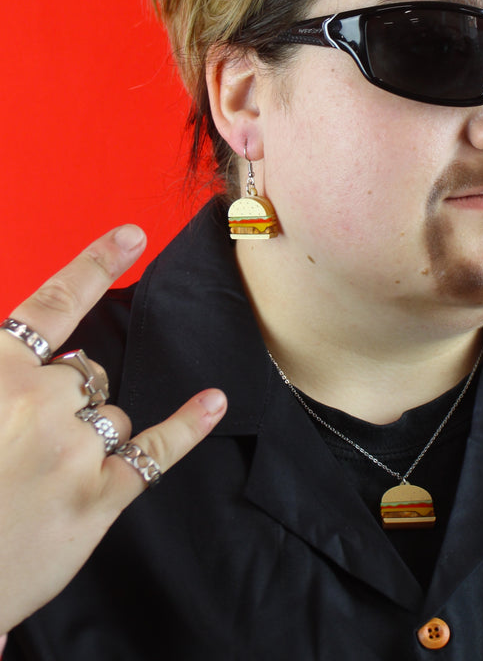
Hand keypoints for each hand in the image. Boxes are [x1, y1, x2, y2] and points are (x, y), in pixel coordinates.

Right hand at [0, 226, 226, 633]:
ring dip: (89, 435)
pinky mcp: (97, 499)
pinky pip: (155, 451)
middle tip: (27, 443)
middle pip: (86, 372)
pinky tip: (213, 403)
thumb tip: (46, 361)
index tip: (133, 234)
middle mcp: (38, 403)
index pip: (55, 303)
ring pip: (112, 413)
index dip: (95, 264)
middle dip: (67, 398)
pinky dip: (187, 426)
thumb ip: (7, 370)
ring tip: (42, 477)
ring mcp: (73, 451)